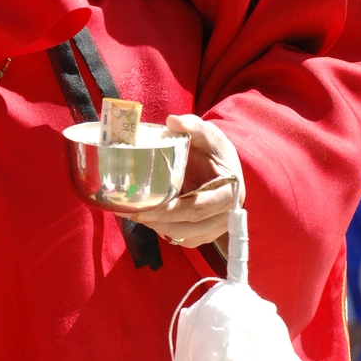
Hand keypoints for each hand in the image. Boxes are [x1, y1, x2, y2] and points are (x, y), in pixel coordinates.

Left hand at [131, 114, 242, 249]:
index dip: (171, 211)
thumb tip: (173, 121)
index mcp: (230, 190)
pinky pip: (184, 239)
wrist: (219, 161)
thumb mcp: (206, 133)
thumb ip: (193, 126)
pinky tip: (147, 218)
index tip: (145, 209)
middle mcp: (227, 214)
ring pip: (186, 237)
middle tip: (130, 212)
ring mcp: (217, 226)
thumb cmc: (213, 148)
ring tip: (133, 214)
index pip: (198, 207)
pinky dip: (165, 231)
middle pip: (190, 227)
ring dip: (158, 228)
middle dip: (159, 222)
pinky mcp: (205, 232)